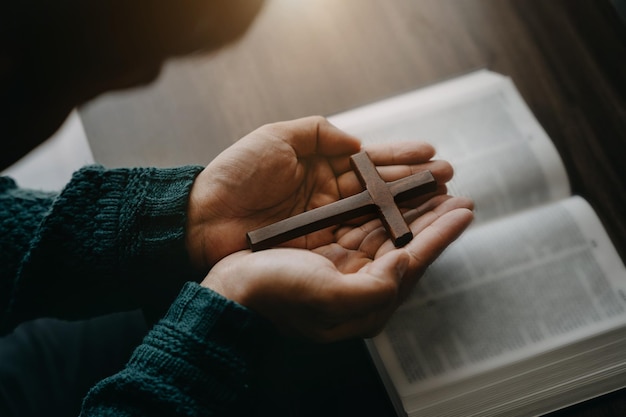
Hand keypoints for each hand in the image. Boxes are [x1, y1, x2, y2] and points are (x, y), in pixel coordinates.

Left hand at [186, 116, 453, 270]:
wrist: (201, 220)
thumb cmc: (234, 175)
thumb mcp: (274, 138)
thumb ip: (317, 132)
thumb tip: (356, 141)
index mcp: (321, 168)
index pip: (369, 162)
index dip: (401, 158)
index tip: (432, 155)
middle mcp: (331, 198)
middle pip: (382, 191)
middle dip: (417, 185)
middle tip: (450, 180)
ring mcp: (329, 226)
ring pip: (379, 217)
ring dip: (412, 211)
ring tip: (446, 203)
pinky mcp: (323, 252)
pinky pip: (363, 241)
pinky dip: (390, 237)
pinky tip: (414, 232)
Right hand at [201, 194, 472, 341]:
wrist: (227, 287)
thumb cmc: (273, 293)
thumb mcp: (327, 298)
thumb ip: (377, 289)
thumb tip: (407, 261)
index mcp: (364, 297)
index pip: (413, 260)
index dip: (441, 234)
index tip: (466, 209)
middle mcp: (358, 280)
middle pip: (405, 242)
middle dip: (432, 217)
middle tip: (456, 193)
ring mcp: (342, 261)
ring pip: (387, 229)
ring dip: (410, 206)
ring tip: (433, 185)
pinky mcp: (325, 245)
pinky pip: (362, 221)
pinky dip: (381, 204)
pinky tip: (391, 191)